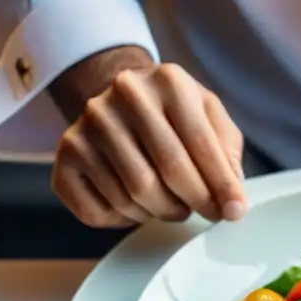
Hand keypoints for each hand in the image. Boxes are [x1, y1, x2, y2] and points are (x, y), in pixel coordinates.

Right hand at [50, 51, 245, 227]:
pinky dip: (125, 219)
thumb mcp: (210, 117)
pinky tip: (137, 205)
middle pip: (169, 171)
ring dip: (162, 211)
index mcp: (168, 81)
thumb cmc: (175, 115)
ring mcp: (89, 123)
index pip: (201, 143)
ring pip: (135, 195)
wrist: (122, 100)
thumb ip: (226, 151)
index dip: (221, 185)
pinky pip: (99, 209)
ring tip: (172, 203)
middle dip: (195, 202)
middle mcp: (125, 95)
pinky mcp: (66, 153)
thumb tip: (231, 197)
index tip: (234, 211)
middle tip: (205, 212)